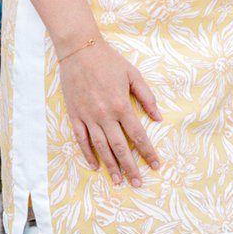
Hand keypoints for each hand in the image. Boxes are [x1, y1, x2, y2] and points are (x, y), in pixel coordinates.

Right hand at [56, 34, 160, 183]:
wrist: (79, 50)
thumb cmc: (109, 61)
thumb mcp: (133, 74)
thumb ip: (146, 97)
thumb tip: (158, 118)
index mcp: (121, 105)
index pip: (137, 135)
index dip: (147, 152)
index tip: (155, 165)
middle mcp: (105, 115)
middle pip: (120, 147)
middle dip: (130, 167)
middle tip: (137, 183)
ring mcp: (88, 117)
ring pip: (101, 148)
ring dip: (111, 166)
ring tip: (118, 181)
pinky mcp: (75, 116)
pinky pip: (81, 140)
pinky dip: (88, 154)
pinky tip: (95, 166)